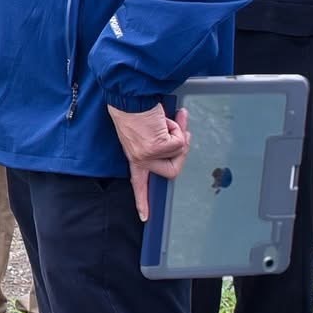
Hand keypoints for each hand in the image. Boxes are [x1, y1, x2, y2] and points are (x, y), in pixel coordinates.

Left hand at [110, 103, 190, 220]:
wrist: (130, 95)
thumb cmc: (136, 108)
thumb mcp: (145, 130)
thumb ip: (159, 140)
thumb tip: (182, 139)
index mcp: (134, 155)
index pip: (138, 184)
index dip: (143, 201)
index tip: (144, 217)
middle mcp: (139, 158)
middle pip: (172, 172)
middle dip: (182, 152)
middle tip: (182, 132)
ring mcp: (148, 155)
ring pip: (179, 153)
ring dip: (178, 134)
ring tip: (165, 120)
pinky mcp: (156, 147)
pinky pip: (179, 142)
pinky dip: (177, 128)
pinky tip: (163, 119)